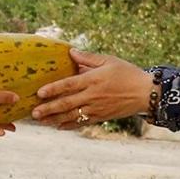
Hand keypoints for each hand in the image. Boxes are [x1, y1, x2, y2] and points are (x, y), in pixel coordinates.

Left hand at [32, 49, 151, 128]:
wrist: (145, 93)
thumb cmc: (127, 73)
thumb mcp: (109, 61)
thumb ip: (88, 57)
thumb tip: (71, 51)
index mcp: (93, 80)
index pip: (69, 85)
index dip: (53, 89)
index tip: (40, 93)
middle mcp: (93, 96)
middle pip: (67, 103)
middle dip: (49, 109)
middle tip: (34, 113)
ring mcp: (97, 108)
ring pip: (72, 116)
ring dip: (55, 119)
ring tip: (41, 121)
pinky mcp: (101, 117)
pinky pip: (82, 122)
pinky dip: (69, 125)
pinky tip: (58, 127)